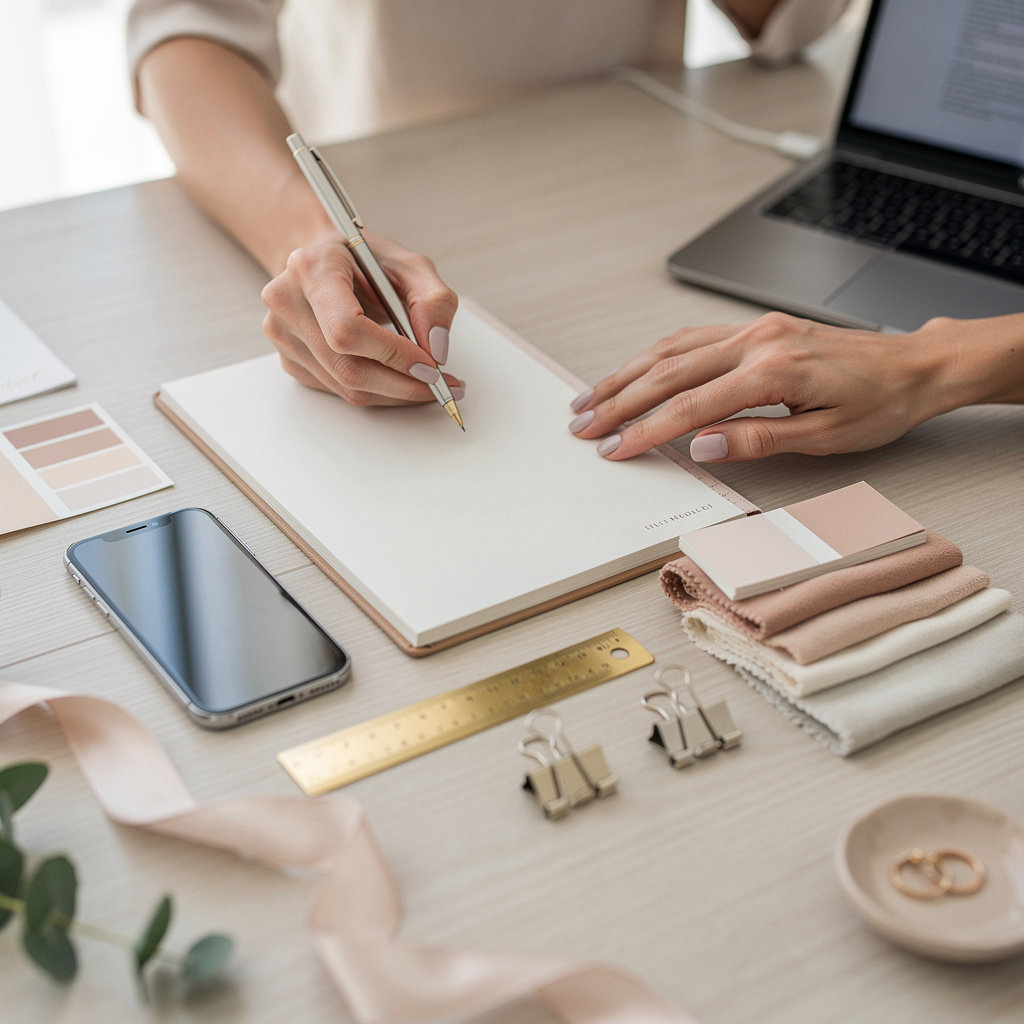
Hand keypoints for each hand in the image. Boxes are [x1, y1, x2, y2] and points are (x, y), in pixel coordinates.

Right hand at [260, 230, 462, 404]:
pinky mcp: (290, 360)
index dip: (392, 354)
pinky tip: (398, 378)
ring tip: (429, 384)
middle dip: (403, 384)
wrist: (322, 260)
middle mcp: (287, 302)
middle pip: (348, 367)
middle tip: (443, 386)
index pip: (347, 328)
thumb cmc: (363, 260)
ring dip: (395, 393)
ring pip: (346, 386)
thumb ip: (434, 300)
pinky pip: (339, 390)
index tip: (431, 366)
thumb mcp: (409, 264)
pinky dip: (377, 391)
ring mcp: (283, 335)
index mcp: (312, 268)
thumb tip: (437, 350)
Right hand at [568, 312, 960, 461]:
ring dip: (626, 374)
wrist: (915, 366)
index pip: (689, 407)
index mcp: (772, 371)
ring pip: (671, 350)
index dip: (643, 431)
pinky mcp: (755, 328)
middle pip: (668, 373)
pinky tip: (634, 369)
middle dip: (618, 401)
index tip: (612, 449)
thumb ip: (758, 439)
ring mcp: (753, 330)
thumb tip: (702, 445)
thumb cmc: (878, 403)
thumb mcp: (825, 437)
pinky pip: (691, 338)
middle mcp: (755, 342)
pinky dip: (654, 356)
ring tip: (591, 398)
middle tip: (582, 425)